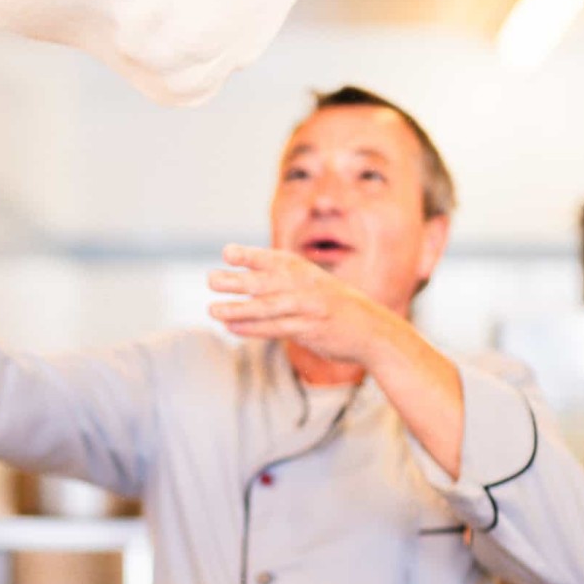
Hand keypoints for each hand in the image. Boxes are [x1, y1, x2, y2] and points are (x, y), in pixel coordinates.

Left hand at [207, 245, 395, 365]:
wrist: (374, 331)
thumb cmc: (337, 308)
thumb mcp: (315, 286)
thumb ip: (286, 281)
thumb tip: (246, 279)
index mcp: (306, 272)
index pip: (274, 260)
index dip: (251, 256)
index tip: (227, 252)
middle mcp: (307, 287)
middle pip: (265, 282)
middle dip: (236, 280)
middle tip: (210, 279)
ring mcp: (309, 308)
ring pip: (268, 307)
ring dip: (238, 309)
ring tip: (212, 309)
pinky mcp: (311, 330)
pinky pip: (277, 329)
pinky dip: (253, 328)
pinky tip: (233, 328)